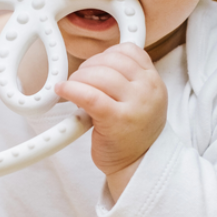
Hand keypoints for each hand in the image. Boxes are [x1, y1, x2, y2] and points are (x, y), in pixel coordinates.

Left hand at [54, 43, 166, 200]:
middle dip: (89, 66)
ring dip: (78, 78)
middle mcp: (147, 90)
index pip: (129, 51)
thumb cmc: (134, 133)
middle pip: (111, 60)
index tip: (95, 65)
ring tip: (73, 89)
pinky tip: (63, 91)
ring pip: (98, 75)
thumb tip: (97, 62)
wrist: (138, 165)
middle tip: (80, 80)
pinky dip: (71, 89)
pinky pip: (89, 95)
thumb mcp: (143, 100)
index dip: (106, 54)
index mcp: (154, 81)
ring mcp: (134, 105)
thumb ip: (128, 79)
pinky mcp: (116, 120)